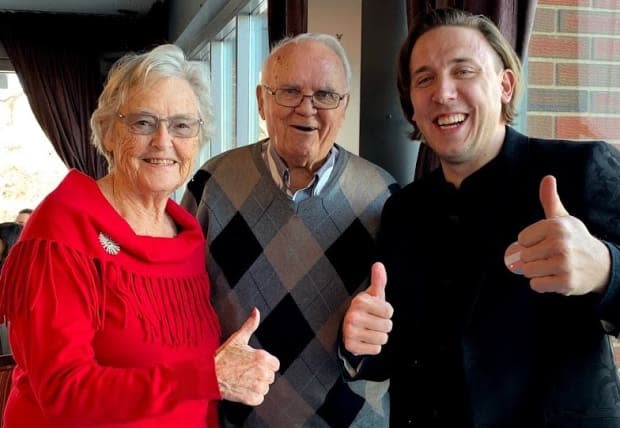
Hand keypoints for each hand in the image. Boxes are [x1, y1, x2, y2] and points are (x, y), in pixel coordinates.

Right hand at [215, 308, 279, 405]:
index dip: (265, 363)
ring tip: (242, 379)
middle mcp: (262, 372)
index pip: (275, 364)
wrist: (208, 375)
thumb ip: (250, 325)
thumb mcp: (237, 338)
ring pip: (265, 388)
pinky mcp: (251, 398)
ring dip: (256, 385)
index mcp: (262, 357)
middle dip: (260, 374)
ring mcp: (257, 386)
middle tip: (246, 371)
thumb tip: (256, 311)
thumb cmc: (222, 357)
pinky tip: (241, 388)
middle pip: (270, 376)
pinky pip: (258, 399)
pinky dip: (251, 396)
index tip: (254, 363)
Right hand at [342, 262, 393, 355]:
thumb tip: (379, 265)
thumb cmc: (364, 310)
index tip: (376, 311)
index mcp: (360, 302)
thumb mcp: (372, 295)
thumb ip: (378, 280)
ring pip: (383, 339)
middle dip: (383, 325)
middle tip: (372, 322)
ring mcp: (351, 332)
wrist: (347, 328)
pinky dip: (373, 346)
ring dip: (379, 336)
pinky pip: (376, 349)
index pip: (389, 311)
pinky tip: (365, 339)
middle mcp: (353, 316)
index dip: (386, 312)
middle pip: (388, 326)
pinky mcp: (351, 346)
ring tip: (369, 330)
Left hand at [513, 175, 609, 294]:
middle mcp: (560, 243)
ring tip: (552, 266)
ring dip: (536, 272)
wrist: (600, 265)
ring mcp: (564, 264)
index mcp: (556, 226)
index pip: (522, 239)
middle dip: (532, 258)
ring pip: (528, 271)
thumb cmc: (574, 239)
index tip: (544, 242)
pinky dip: (542, 284)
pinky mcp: (566, 283)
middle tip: (549, 256)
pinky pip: (536, 285)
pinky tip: (554, 278)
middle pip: (523, 256)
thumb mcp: (563, 218)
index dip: (530, 243)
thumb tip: (547, 178)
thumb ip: (550, 199)